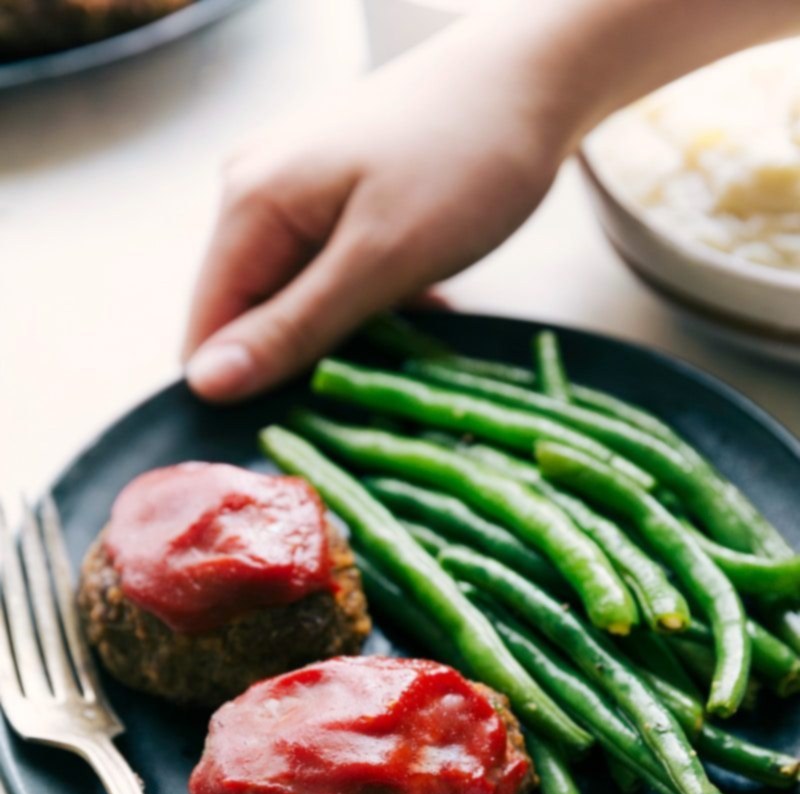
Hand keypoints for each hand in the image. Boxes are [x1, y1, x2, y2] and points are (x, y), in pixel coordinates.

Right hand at [182, 7, 587, 400]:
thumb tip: (205, 385)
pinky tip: (420, 300)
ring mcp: (296, 190)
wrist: (536, 76)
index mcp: (249, 203)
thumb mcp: (381, 261)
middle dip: (305, 360)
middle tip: (374, 379)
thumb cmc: (467, 160)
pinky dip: (370, 301)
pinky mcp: (336, 193)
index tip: (301, 428)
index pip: (205, 331)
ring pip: (298, 299)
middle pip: (251, 316)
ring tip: (409, 329)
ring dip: (347, 333)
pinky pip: (331, 272)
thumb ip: (293, 328)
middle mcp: (256, 192)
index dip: (243, 391)